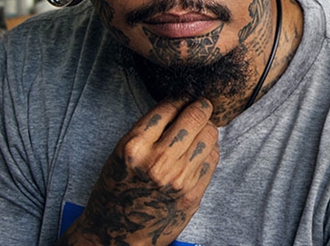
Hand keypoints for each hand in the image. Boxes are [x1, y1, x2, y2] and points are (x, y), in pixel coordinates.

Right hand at [59, 99, 219, 245]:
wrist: (116, 234)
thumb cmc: (117, 188)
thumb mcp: (122, 153)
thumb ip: (150, 129)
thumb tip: (182, 102)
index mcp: (135, 146)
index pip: (170, 106)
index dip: (181, 97)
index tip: (185, 97)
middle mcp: (158, 161)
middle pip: (196, 117)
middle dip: (201, 106)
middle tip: (202, 106)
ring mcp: (178, 179)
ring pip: (210, 135)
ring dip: (207, 129)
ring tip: (200, 131)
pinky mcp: (192, 193)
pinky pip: (213, 159)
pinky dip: (209, 151)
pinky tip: (199, 153)